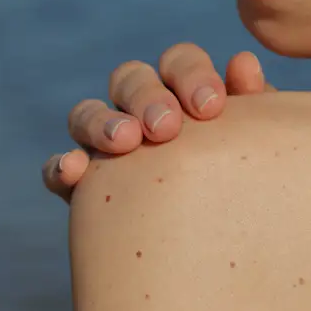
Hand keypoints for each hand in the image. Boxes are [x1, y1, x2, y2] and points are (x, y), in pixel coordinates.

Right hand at [42, 43, 275, 202]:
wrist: (217, 248)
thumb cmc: (242, 186)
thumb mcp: (251, 148)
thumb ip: (251, 107)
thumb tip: (242, 62)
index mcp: (182, 96)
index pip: (179, 63)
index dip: (191, 75)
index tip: (211, 107)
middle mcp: (141, 112)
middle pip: (130, 79)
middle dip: (146, 96)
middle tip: (166, 127)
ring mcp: (107, 145)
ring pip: (87, 114)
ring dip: (101, 122)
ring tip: (124, 143)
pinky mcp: (82, 185)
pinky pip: (59, 167)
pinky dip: (62, 165)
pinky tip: (74, 171)